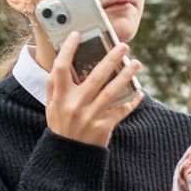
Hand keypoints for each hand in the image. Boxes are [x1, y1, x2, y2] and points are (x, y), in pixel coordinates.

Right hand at [44, 33, 142, 147]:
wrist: (69, 155)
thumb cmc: (61, 125)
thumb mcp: (51, 106)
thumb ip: (54, 85)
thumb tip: (60, 61)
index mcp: (60, 97)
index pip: (61, 68)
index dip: (68, 50)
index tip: (76, 34)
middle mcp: (75, 105)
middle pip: (95, 76)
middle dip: (110, 59)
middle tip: (123, 46)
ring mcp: (90, 116)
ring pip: (112, 91)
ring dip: (126, 76)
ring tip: (136, 64)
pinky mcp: (103, 127)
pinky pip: (121, 111)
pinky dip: (131, 101)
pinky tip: (138, 92)